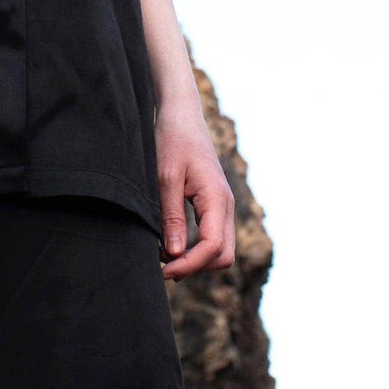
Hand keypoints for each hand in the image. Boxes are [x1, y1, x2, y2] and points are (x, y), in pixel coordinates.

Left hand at [157, 118, 235, 280]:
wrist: (182, 117)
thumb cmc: (172, 141)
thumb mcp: (165, 178)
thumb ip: (172, 217)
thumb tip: (175, 254)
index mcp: (217, 198)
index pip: (213, 247)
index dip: (189, 265)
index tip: (163, 271)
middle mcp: (225, 205)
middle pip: (223, 255)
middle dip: (196, 267)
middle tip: (162, 268)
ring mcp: (222, 206)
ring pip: (221, 249)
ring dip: (196, 260)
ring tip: (163, 258)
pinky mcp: (214, 205)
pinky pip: (213, 237)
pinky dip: (197, 249)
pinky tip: (171, 247)